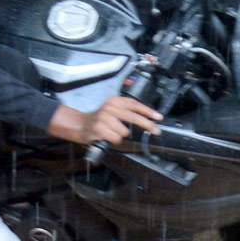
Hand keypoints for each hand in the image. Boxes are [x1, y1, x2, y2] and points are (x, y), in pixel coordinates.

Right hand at [46, 96, 163, 145]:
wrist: (81, 125)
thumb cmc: (100, 119)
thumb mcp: (113, 110)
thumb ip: (127, 111)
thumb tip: (147, 119)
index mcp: (115, 100)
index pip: (135, 104)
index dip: (148, 111)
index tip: (158, 117)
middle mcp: (109, 107)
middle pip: (133, 117)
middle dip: (147, 125)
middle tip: (155, 130)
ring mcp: (103, 117)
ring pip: (124, 131)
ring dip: (121, 135)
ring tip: (113, 133)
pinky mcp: (99, 128)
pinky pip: (115, 138)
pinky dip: (114, 140)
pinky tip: (108, 137)